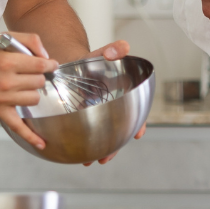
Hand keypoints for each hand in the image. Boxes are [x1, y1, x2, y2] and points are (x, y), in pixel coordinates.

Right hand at [0, 33, 58, 152]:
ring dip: (33, 91)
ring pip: (34, 99)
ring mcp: (1, 98)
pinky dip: (30, 136)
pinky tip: (42, 144)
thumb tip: (46, 55)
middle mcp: (5, 82)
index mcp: (7, 61)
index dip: (49, 64)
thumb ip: (29, 40)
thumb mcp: (1, 37)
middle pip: (39, 82)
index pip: (41, 66)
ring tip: (23, 84)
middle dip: (38, 75)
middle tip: (29, 71)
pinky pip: (17, 126)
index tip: (50, 64)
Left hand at [78, 41, 144, 164]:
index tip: (137, 134)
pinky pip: (86, 135)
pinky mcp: (82, 121)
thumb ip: (113, 50)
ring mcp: (98, 117)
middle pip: (119, 131)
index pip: (136, 111)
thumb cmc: (89, 62)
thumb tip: (123, 47)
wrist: (70, 67)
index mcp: (121, 96)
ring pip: (104, 137)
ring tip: (90, 161)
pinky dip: (84, 146)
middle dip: (114, 146)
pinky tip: (76, 155)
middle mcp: (112, 110)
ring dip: (99, 151)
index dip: (138, 123)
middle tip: (106, 158)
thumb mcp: (100, 54)